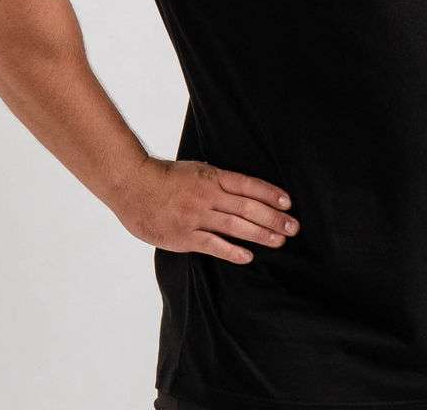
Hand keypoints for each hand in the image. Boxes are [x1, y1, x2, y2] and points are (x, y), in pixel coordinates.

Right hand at [110, 157, 299, 263]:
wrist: (132, 185)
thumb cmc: (163, 176)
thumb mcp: (195, 169)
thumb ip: (216, 179)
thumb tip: (239, 187)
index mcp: (212, 177)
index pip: (249, 185)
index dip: (271, 194)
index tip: (288, 203)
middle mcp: (208, 196)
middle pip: (248, 207)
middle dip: (274, 218)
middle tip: (293, 227)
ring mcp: (196, 216)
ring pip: (236, 226)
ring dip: (261, 234)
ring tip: (280, 240)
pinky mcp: (184, 236)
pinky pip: (213, 244)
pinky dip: (232, 251)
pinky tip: (248, 256)